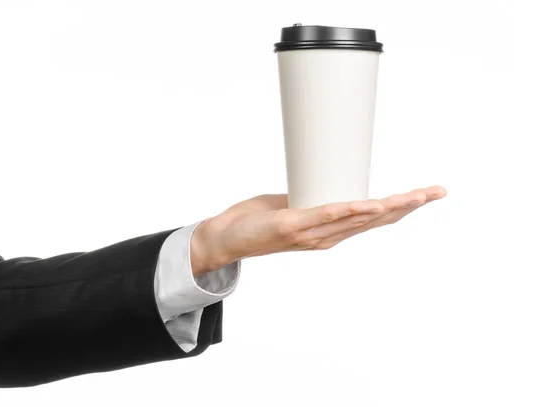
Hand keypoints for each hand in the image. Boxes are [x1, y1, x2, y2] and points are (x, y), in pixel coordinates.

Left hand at [190, 186, 446, 275]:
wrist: (224, 239)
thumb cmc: (257, 221)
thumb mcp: (292, 206)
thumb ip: (310, 198)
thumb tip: (320, 178)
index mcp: (329, 230)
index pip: (373, 219)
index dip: (401, 207)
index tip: (426, 194)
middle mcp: (327, 236)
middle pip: (375, 220)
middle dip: (409, 206)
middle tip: (437, 192)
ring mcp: (311, 233)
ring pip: (358, 218)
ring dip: (388, 206)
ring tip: (415, 196)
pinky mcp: (292, 226)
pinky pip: (326, 216)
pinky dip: (350, 210)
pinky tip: (371, 204)